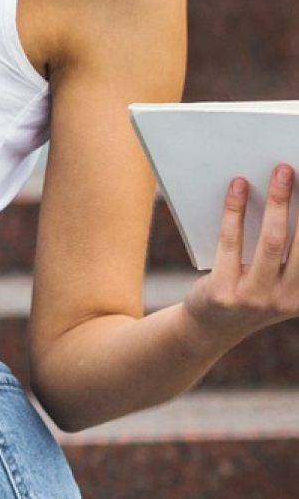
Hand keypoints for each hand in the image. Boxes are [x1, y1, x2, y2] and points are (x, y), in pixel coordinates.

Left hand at [185, 165, 298, 339]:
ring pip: (272, 241)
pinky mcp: (224, 292)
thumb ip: (292, 253)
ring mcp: (256, 298)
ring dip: (279, 201)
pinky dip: (236, 209)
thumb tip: (292, 196)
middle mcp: (288, 299)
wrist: (209, 326)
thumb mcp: (280, 280)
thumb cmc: (250, 291)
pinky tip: (239, 186)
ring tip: (282, 171)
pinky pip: (231, 242)